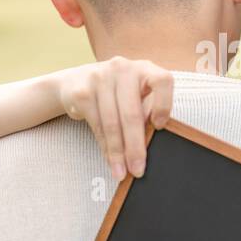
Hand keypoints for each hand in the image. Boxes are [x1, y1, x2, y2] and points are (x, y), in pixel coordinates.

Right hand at [58, 57, 172, 180]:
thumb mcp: (134, 95)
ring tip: (122, 172)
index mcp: (144, 68)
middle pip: (132, 113)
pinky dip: (104, 147)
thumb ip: (146, 112)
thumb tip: (151, 146)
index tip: (159, 127)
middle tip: (138, 169)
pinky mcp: (82, 92)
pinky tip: (110, 159)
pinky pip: (97, 126)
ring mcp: (100, 78)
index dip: (164, 104)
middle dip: (135, 146)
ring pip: (112, 123)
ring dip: (117, 152)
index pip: (162, 81)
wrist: (76, 82)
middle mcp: (123, 69)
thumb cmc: (116, 94)